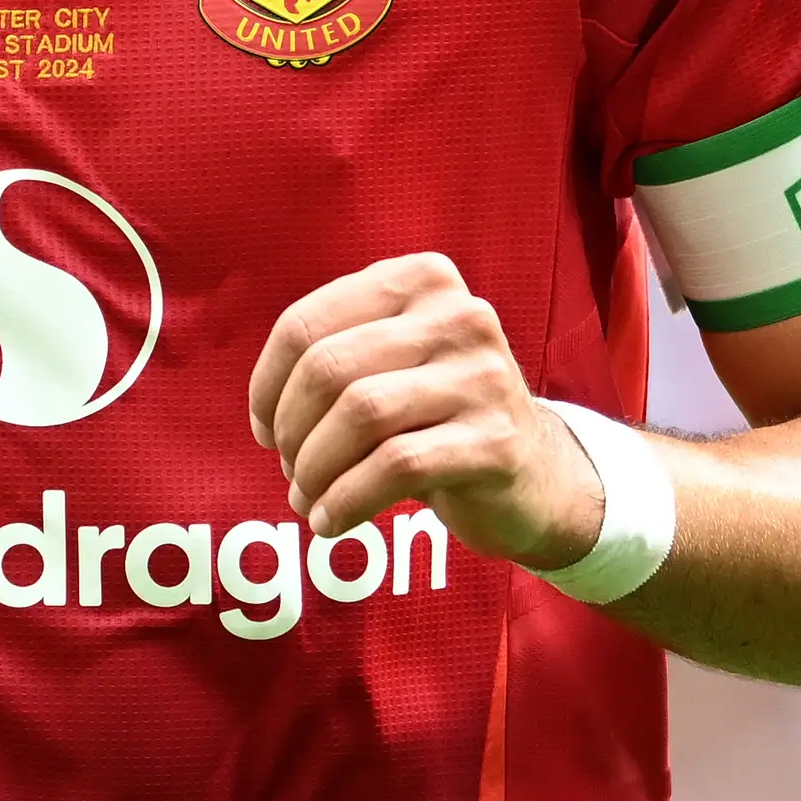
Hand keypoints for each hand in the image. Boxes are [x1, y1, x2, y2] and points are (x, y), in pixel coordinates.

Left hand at [246, 253, 605, 569]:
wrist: (537, 475)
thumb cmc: (439, 417)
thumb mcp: (392, 364)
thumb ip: (333, 357)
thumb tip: (264, 411)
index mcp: (423, 280)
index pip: (308, 323)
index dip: (267, 384)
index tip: (263, 428)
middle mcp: (460, 315)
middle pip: (329, 368)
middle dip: (291, 430)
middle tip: (290, 469)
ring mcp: (484, 376)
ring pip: (360, 415)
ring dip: (315, 468)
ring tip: (307, 498)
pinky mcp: (495, 441)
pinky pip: (395, 466)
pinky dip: (346, 500)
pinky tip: (331, 521)